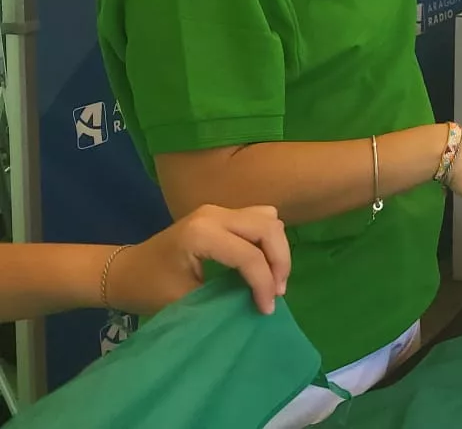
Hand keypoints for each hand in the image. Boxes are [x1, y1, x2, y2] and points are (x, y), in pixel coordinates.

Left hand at [109, 204, 291, 315]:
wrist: (121, 271)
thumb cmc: (147, 288)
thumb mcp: (183, 300)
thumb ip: (223, 298)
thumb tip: (258, 304)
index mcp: (201, 234)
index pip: (249, 256)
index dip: (264, 285)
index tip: (265, 310)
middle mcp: (214, 214)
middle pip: (268, 229)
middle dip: (279, 263)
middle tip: (276, 293)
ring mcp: (218, 210)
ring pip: (269, 220)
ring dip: (277, 250)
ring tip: (272, 279)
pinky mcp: (221, 214)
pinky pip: (259, 218)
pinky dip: (268, 240)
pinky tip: (262, 261)